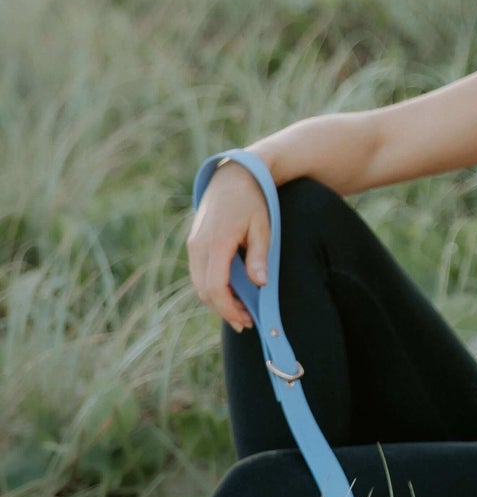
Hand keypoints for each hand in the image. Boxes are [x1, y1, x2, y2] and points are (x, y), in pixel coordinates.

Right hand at [187, 161, 272, 331]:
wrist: (233, 176)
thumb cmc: (253, 200)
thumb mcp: (263, 227)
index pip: (215, 288)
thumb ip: (259, 256)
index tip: (246, 320)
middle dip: (224, 310)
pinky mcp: (194, 243)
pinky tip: (232, 292)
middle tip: (246, 321)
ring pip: (199, 284)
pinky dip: (213, 287)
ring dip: (218, 300)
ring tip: (241, 310)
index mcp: (216, 243)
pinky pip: (199, 273)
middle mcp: (198, 246)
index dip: (229, 309)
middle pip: (204, 291)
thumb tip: (259, 284)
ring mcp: (193, 244)